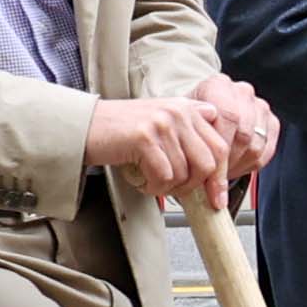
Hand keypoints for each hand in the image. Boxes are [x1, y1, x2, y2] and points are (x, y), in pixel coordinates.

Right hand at [86, 86, 272, 199]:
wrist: (85, 125)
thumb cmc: (122, 129)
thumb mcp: (161, 122)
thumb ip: (189, 131)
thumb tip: (218, 157)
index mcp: (187, 108)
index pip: (219, 147)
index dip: (220, 177)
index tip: (215, 198)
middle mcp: (178, 113)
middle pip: (208, 163)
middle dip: (194, 186)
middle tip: (176, 191)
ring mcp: (162, 124)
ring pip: (184, 174)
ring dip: (168, 188)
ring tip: (152, 181)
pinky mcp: (145, 138)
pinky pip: (163, 177)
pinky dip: (153, 187)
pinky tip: (142, 180)